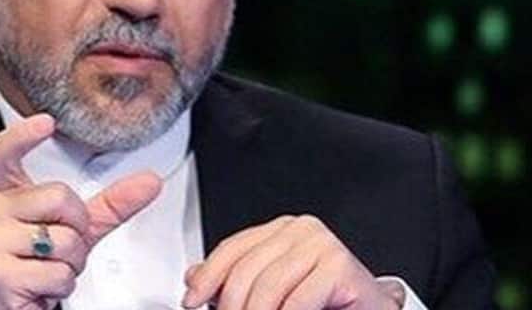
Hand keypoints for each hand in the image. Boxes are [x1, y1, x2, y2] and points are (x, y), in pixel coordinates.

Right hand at [0, 114, 162, 309]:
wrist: (2, 309)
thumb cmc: (34, 265)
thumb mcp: (75, 229)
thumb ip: (111, 203)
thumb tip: (150, 181)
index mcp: (7, 194)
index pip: (3, 154)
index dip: (22, 136)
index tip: (46, 122)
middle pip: (60, 197)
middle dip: (76, 229)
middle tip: (60, 248)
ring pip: (64, 239)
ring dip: (71, 263)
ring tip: (49, 269)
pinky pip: (57, 272)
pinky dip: (61, 285)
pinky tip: (41, 287)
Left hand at [181, 215, 403, 309]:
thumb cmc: (326, 302)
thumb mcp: (273, 291)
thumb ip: (235, 281)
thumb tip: (194, 278)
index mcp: (281, 230)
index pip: (233, 248)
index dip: (208, 276)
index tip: (192, 300)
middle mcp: (301, 229)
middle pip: (247, 268)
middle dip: (230, 304)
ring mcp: (322, 244)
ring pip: (269, 287)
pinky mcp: (339, 265)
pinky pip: (297, 300)